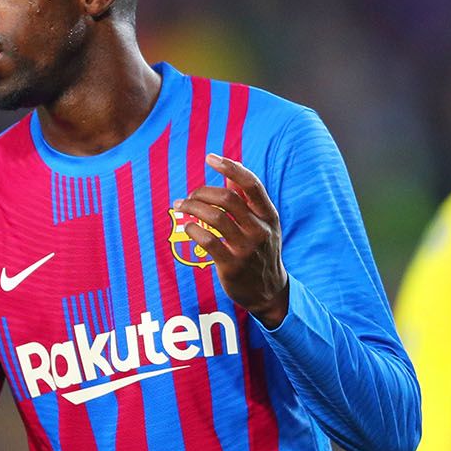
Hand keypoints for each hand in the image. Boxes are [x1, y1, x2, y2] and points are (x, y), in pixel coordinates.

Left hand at [175, 153, 288, 327]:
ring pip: (215, 217)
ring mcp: (247, 249)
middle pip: (228, 198)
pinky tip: (188, 227)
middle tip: (189, 195)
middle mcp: (260, 230)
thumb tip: (229, 173)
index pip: (251, 184)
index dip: (230, 167)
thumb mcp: (263, 224)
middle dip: (203, 192)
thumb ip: (248, 199)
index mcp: (269, 215)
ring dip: (193, 208)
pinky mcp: (232, 266)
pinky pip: (208, 242)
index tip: (210, 158)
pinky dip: (193, 229)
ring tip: (181, 206)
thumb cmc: (262, 251)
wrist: (269, 292)